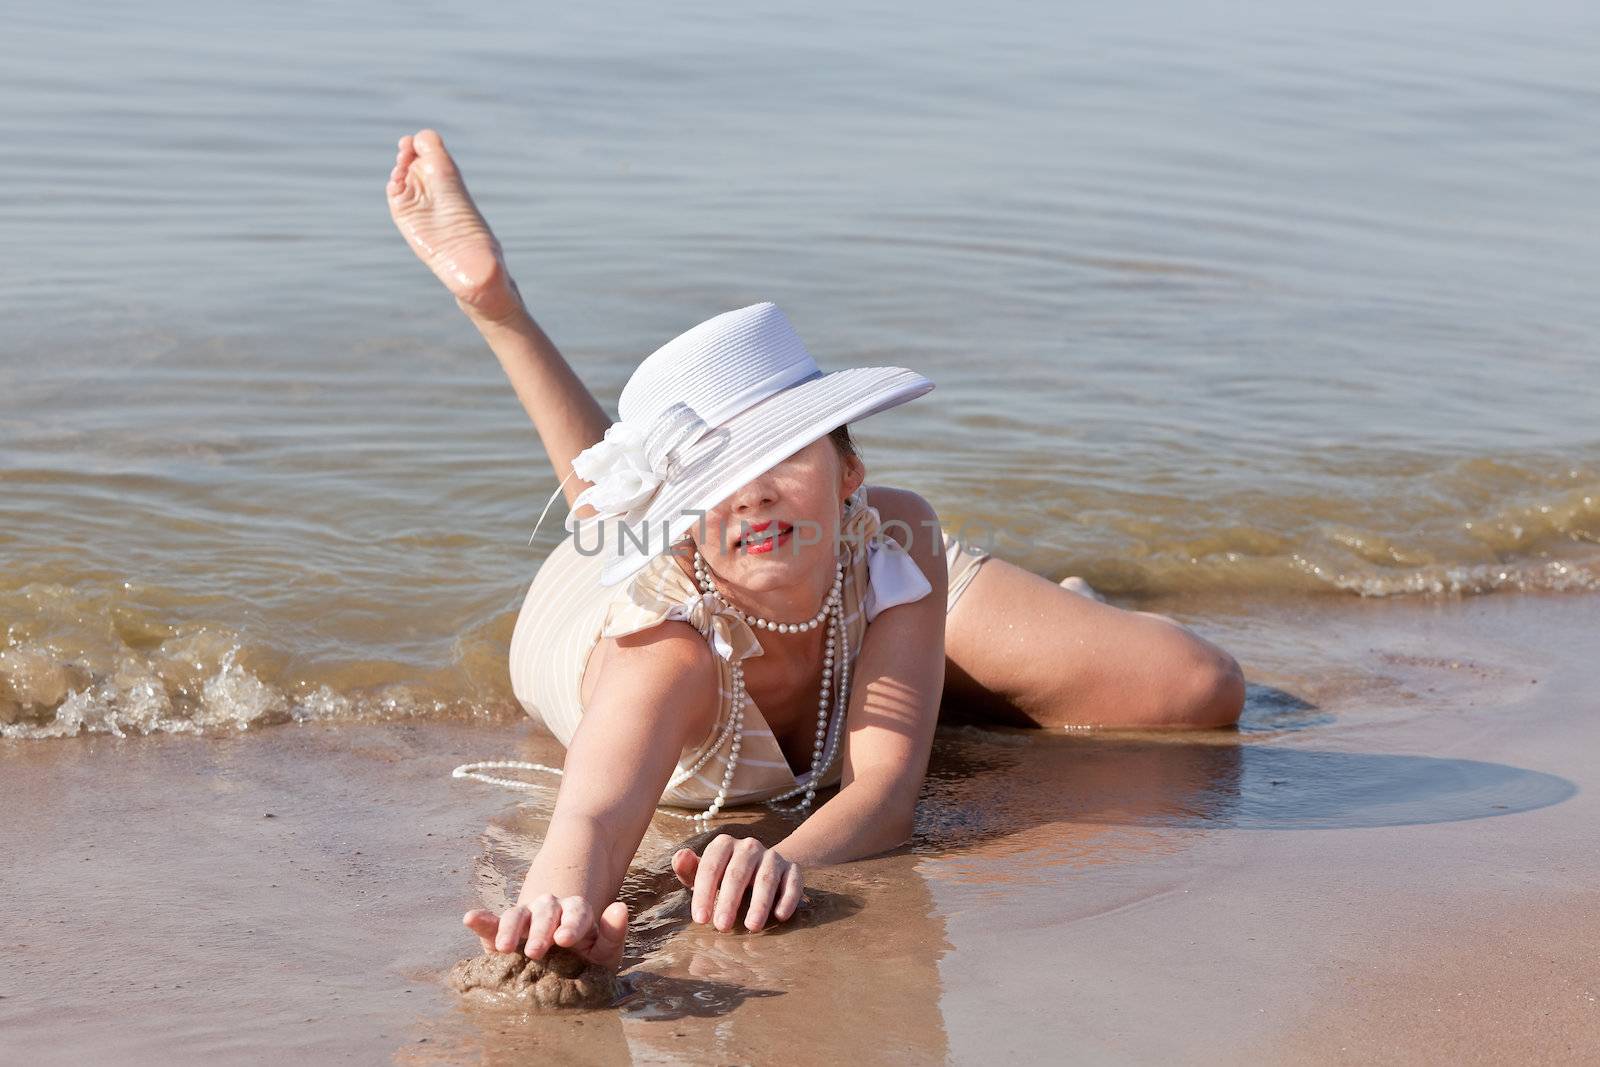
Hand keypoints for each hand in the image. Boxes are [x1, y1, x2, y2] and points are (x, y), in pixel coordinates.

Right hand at [462, 895, 628, 967]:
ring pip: (517, 914)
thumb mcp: (606, 952)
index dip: (571, 923)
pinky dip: (481, 920)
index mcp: (576, 913)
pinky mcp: (501, 933)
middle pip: (546, 910)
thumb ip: (614, 933)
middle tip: (537, 951)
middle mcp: (550, 910)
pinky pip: (490, 924)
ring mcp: (525, 920)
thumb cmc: (589, 961)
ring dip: (510, 928)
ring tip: (504, 948)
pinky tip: (470, 918)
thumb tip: (620, 907)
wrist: (562, 973)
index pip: (576, 911)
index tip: (565, 939)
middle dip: (541, 929)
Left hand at [671, 834, 803, 932]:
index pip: (711, 867)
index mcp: (723, 845)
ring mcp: (772, 857)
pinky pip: (792, 882)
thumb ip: (688, 868)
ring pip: (766, 878)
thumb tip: (681, 857)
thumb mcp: (703, 872)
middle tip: (722, 927)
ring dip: (759, 903)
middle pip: (737, 873)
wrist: (761, 868)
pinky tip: (780, 916)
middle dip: (729, 901)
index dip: (704, 893)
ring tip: (752, 926)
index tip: (700, 920)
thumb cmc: (723, 876)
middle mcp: (749, 847)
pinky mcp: (792, 869)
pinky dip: (788, 898)